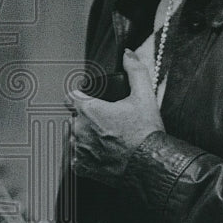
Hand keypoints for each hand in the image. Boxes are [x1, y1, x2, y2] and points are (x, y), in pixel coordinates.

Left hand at [68, 50, 164, 186]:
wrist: (151, 165)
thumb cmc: (147, 133)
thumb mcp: (144, 95)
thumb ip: (135, 70)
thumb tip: (128, 55)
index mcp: (89, 110)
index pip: (71, 97)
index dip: (81, 97)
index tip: (90, 101)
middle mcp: (79, 129)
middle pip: (75, 118)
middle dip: (88, 119)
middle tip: (108, 123)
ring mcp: (79, 149)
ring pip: (74, 137)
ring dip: (85, 136)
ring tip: (107, 139)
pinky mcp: (81, 167)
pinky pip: (77, 157)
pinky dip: (87, 155)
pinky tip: (103, 153)